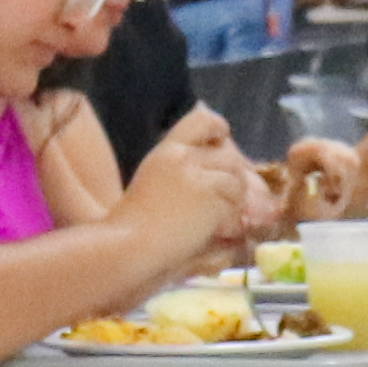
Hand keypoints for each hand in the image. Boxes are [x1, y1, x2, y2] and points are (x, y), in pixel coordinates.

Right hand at [122, 107, 262, 263]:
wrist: (130, 246)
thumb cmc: (133, 228)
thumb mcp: (151, 184)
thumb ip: (178, 173)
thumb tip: (214, 174)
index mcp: (164, 152)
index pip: (200, 121)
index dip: (217, 127)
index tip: (222, 138)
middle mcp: (182, 157)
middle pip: (228, 157)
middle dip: (233, 178)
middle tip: (229, 200)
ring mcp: (198, 175)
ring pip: (237, 179)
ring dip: (235, 199)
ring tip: (221, 219)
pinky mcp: (211, 195)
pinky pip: (236, 201)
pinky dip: (232, 216)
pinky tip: (218, 229)